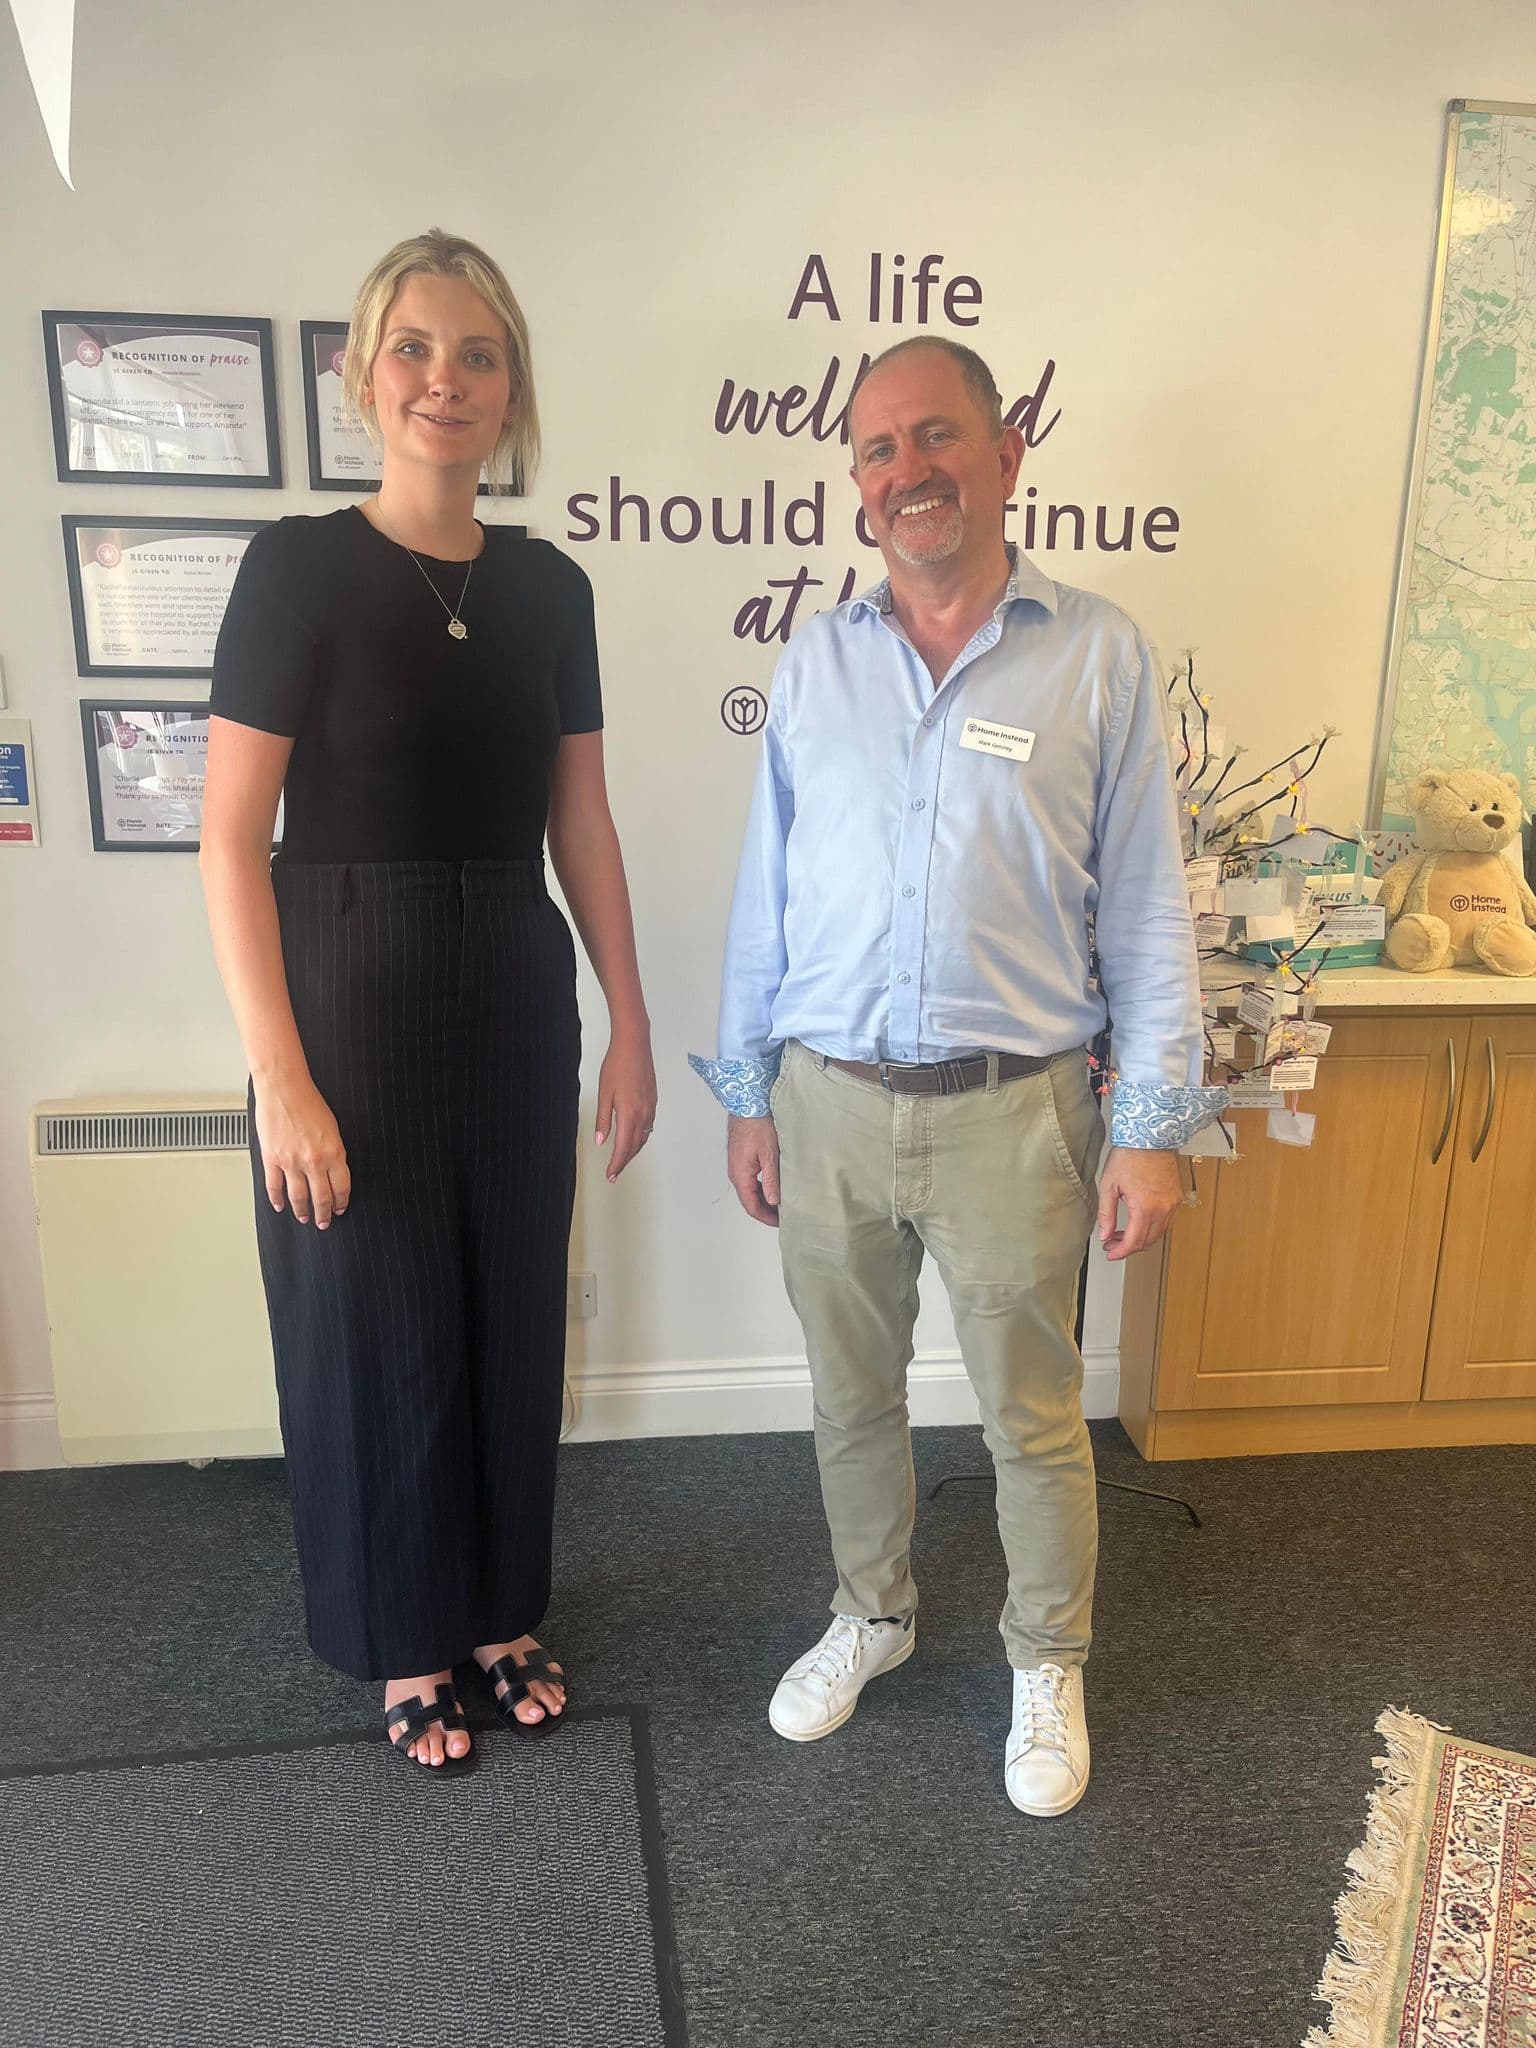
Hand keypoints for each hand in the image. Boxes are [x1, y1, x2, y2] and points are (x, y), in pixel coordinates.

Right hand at [253, 1075, 349, 1227]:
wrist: (284, 1088)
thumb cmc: (308, 1101)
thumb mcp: (332, 1128)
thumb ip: (333, 1152)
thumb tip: (332, 1171)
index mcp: (333, 1152)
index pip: (341, 1187)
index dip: (341, 1201)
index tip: (340, 1208)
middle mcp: (313, 1160)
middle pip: (321, 1197)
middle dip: (324, 1213)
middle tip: (324, 1222)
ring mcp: (291, 1162)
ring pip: (298, 1196)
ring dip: (302, 1211)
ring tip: (303, 1218)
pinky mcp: (272, 1158)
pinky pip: (274, 1186)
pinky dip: (277, 1199)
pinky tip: (280, 1206)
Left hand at [595, 1029, 656, 1181]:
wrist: (634, 1045)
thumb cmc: (616, 1066)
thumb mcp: (604, 1094)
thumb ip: (603, 1120)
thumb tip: (600, 1141)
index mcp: (629, 1115)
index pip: (622, 1148)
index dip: (616, 1164)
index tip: (610, 1175)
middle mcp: (643, 1115)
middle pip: (635, 1146)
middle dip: (624, 1161)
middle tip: (614, 1173)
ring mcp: (650, 1108)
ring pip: (643, 1138)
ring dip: (633, 1151)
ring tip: (622, 1159)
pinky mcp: (653, 1102)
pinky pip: (648, 1127)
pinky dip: (640, 1138)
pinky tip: (633, 1138)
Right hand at [727, 1114, 779, 1226]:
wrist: (747, 1104)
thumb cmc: (757, 1124)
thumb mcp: (769, 1154)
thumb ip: (771, 1179)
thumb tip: (773, 1201)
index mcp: (740, 1175)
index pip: (751, 1206)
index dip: (766, 1218)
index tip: (781, 1222)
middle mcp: (736, 1173)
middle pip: (750, 1200)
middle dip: (766, 1211)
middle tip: (784, 1215)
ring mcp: (737, 1166)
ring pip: (750, 1191)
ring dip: (764, 1199)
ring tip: (782, 1202)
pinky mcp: (742, 1159)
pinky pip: (750, 1180)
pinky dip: (762, 1188)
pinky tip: (774, 1186)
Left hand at [1095, 1146, 1181, 1261]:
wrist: (1150, 1137)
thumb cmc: (1129, 1156)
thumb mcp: (1109, 1185)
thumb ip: (1106, 1214)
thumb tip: (1104, 1234)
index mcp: (1145, 1208)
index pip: (1134, 1242)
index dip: (1120, 1252)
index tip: (1110, 1253)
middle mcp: (1163, 1209)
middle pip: (1147, 1241)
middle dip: (1128, 1247)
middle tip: (1112, 1243)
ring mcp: (1173, 1204)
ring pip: (1159, 1234)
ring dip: (1141, 1238)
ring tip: (1123, 1233)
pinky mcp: (1177, 1197)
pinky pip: (1167, 1222)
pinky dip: (1153, 1228)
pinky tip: (1139, 1223)